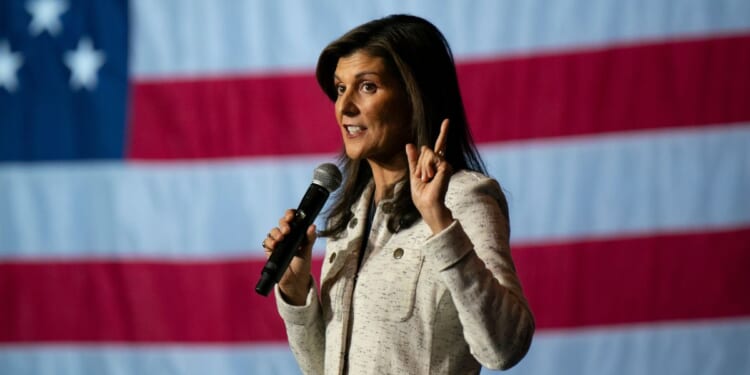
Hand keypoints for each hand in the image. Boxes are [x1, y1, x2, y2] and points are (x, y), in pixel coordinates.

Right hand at [262, 209, 314, 304]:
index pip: (292, 219)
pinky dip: (270, 242)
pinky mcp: (270, 250)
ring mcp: (277, 242)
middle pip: (281, 222)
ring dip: (276, 233)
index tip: (291, 216)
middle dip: (283, 223)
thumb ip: (310, 238)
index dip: (290, 214)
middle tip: (287, 230)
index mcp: (296, 232)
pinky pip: (266, 242)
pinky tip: (275, 245)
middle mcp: (286, 235)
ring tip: (281, 239)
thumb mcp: (308, 250)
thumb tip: (312, 226)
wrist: (295, 280)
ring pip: (273, 231)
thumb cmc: (302, 264)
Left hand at [406, 119, 453, 233]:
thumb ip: (413, 159)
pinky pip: (430, 157)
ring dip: (421, 167)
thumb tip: (409, 144)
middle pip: (425, 150)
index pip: (440, 145)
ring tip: (427, 179)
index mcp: (436, 164)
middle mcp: (443, 163)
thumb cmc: (422, 195)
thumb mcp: (414, 174)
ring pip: (427, 153)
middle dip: (418, 163)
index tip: (447, 120)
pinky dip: (425, 167)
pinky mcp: (446, 166)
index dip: (443, 133)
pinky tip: (430, 177)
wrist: (428, 205)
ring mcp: (445, 164)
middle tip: (422, 177)